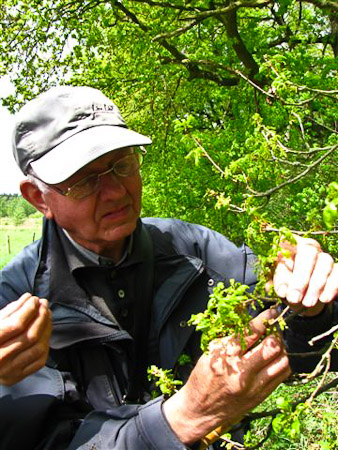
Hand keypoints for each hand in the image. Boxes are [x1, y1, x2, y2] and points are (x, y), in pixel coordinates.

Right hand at [0, 293, 51, 384]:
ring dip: (46, 328)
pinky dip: (46, 343)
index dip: (29, 310)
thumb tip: (29, 298)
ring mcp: (10, 371)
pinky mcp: (18, 377)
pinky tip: (44, 332)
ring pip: (38, 347)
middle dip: (41, 316)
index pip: (16, 325)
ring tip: (46, 315)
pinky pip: (40, 359)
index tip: (35, 299)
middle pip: (30, 336)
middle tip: (44, 304)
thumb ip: (11, 310)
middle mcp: (0, 359)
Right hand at [163, 308, 289, 445]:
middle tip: (275, 327)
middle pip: (272, 346)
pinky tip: (274, 358)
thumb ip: (231, 338)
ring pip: (282, 361)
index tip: (272, 312)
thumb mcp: (211, 352)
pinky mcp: (262, 395)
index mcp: (227, 357)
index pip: (252, 333)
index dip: (265, 319)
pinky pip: (282, 375)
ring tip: (275, 343)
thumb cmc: (204, 377)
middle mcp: (243, 372)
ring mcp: (255, 386)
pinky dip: (281, 362)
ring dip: (281, 348)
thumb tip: (251, 323)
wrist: (201, 409)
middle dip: (276, 332)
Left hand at [270, 235, 336, 315]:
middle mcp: (309, 248)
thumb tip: (284, 290)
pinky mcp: (336, 270)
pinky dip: (331, 287)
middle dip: (301, 276)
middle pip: (308, 252)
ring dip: (315, 285)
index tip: (280, 250)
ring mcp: (324, 258)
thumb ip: (281, 284)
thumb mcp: (281, 285)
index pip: (288, 240)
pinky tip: (323, 299)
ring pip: (324, 263)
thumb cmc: (288, 286)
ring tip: (307, 303)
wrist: (303, 300)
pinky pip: (337, 274)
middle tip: (294, 297)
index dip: (286, 244)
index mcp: (291, 247)